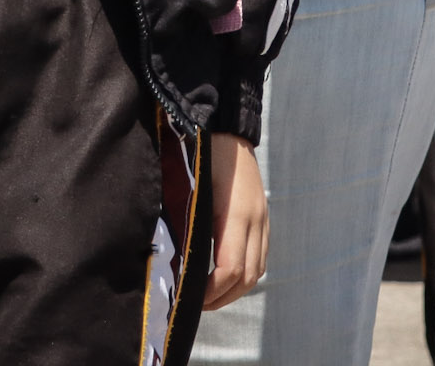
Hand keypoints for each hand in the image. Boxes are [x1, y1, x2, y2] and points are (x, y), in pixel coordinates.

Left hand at [203, 132, 268, 312]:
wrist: (227, 127)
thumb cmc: (201, 156)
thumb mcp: (190, 190)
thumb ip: (186, 224)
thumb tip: (170, 260)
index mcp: (236, 214)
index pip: (229, 270)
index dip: (210, 292)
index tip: (189, 299)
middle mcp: (255, 220)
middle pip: (247, 277)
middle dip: (222, 297)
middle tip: (196, 306)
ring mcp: (263, 218)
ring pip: (258, 269)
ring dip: (235, 289)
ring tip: (210, 296)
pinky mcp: (264, 217)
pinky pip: (261, 256)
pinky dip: (245, 273)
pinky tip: (224, 276)